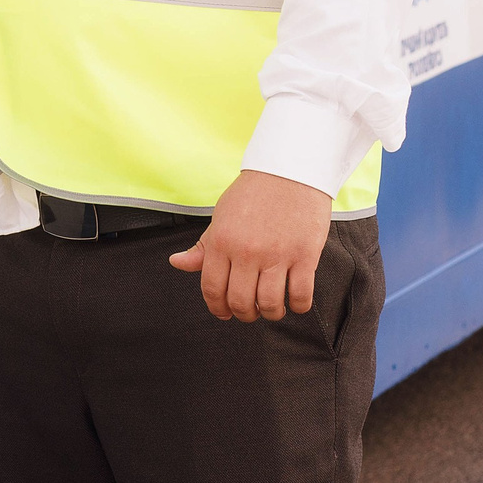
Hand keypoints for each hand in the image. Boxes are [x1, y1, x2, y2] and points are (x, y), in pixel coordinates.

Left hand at [168, 170, 331, 321]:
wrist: (290, 168)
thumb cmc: (254, 193)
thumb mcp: (222, 217)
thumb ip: (203, 247)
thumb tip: (176, 263)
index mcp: (222, 241)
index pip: (213, 288)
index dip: (217, 307)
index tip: (224, 313)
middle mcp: (247, 251)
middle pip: (241, 303)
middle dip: (245, 314)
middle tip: (251, 310)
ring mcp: (277, 254)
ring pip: (271, 305)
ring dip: (271, 313)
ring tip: (273, 306)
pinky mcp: (305, 255)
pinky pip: (300, 296)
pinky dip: (297, 306)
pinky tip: (294, 300)